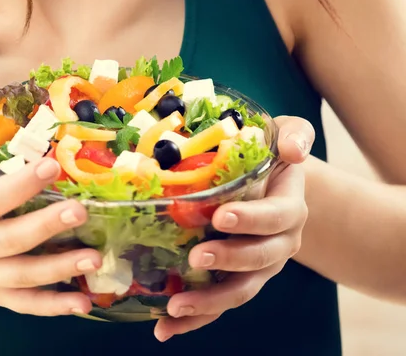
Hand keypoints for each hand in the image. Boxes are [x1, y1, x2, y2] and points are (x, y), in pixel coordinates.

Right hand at [0, 122, 100, 316]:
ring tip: (94, 258)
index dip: (20, 185)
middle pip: (10, 240)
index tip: (52, 166)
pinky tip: (84, 302)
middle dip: (46, 226)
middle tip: (81, 210)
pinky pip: (25, 304)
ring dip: (59, 269)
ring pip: (22, 276)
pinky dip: (54, 307)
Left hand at [154, 115, 313, 341]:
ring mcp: (259, 266)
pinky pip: (220, 304)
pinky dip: (196, 319)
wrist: (273, 183)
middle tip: (195, 257)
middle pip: (259, 260)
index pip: (277, 217)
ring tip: (175, 307)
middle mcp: (280, 243)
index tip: (221, 216)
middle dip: (228, 260)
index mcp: (289, 209)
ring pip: (240, 290)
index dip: (252, 219)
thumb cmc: (271, 154)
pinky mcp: (237, 279)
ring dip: (209, 302)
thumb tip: (295, 151)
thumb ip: (296, 135)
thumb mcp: (287, 134)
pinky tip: (165, 327)